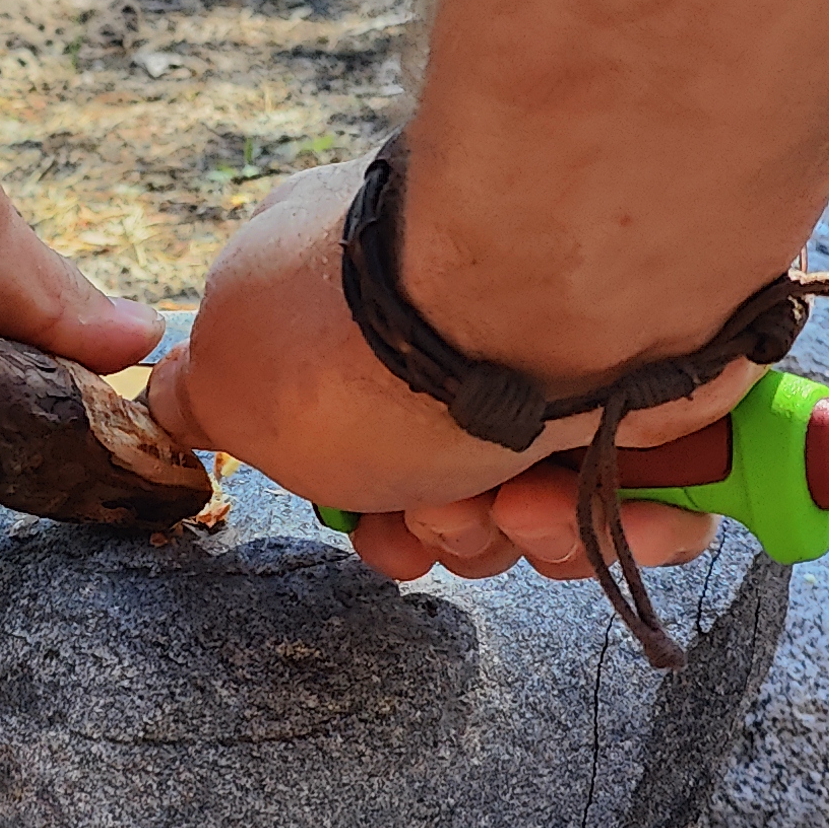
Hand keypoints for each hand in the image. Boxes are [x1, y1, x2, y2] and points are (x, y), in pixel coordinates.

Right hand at [142, 162, 734, 582]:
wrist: (536, 299)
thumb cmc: (363, 348)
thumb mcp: (226, 378)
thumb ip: (194, 396)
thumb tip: (168, 402)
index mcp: (354, 308)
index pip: (357, 436)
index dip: (363, 507)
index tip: (366, 520)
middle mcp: (458, 325)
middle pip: (453, 487)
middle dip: (449, 525)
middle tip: (448, 498)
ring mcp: (564, 352)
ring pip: (545, 506)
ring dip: (525, 528)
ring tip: (526, 491)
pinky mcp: (659, 386)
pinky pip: (646, 502)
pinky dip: (624, 522)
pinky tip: (597, 494)